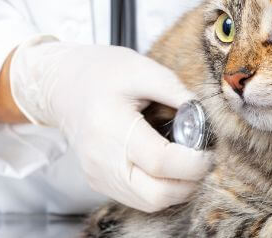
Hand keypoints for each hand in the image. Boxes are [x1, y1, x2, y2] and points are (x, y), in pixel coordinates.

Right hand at [9, 36, 211, 211]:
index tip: (208, 150)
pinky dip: (160, 188)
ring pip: (150, 202)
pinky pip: (138, 198)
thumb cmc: (101, 73)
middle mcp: (101, 158)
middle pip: (156, 194)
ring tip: (184, 162)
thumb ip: (177, 93)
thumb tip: (208, 118)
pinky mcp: (99, 182)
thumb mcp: (142, 69)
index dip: (193, 161)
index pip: (161, 161)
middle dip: (189, 181)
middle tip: (201, 159)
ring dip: (176, 188)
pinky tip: (165, 167)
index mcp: (111, 126)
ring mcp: (98, 175)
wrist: (62, 85)